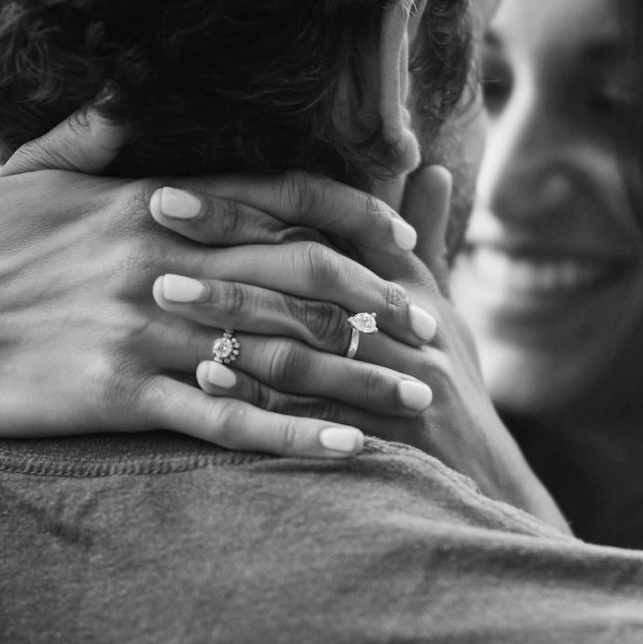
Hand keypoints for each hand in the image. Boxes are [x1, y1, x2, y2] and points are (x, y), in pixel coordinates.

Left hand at [144, 164, 566, 526]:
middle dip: (229, 241)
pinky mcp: (385, 428)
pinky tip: (204, 376)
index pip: (329, 223)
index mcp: (410, 282)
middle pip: (308, 268)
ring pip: (303, 333)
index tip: (180, 189)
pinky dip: (256, 389)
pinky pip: (311, 405)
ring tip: (165, 293)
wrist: (485, 476)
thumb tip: (434, 167)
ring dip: (232, 311)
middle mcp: (405, 320)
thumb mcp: (444, 309)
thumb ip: (430, 240)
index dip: (253, 202)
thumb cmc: (455, 385)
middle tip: (157, 220)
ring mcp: (396, 375)